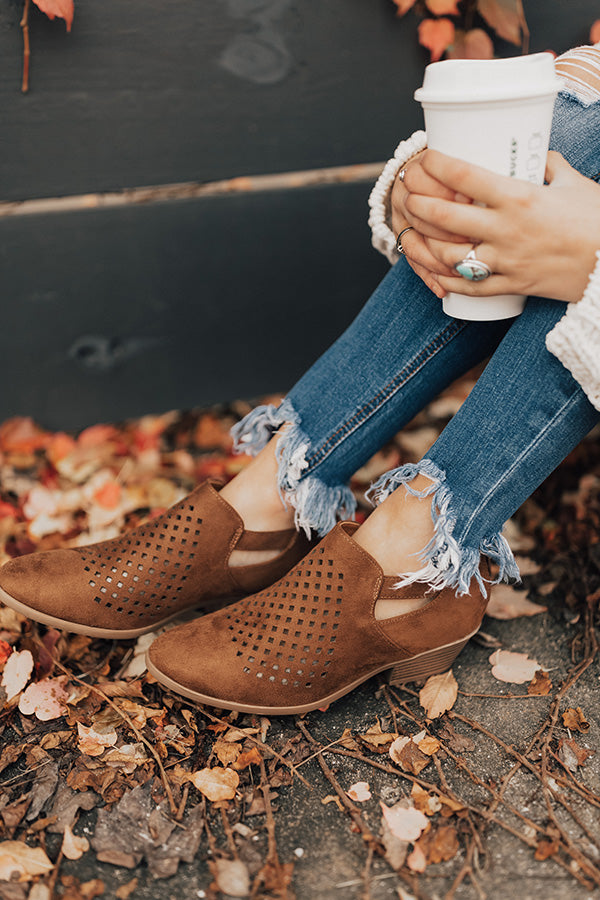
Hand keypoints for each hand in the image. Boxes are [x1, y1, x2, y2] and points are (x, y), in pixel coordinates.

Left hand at [403, 149, 599, 303]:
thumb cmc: (598, 221)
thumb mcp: (574, 183)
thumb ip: (549, 165)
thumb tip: (533, 155)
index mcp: (520, 198)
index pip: (465, 177)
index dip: (437, 165)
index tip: (424, 158)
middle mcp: (507, 230)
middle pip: (446, 217)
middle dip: (419, 203)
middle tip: (408, 194)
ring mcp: (506, 262)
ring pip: (449, 256)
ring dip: (425, 243)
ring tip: (414, 230)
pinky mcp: (511, 286)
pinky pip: (469, 286)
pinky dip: (446, 279)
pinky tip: (433, 269)